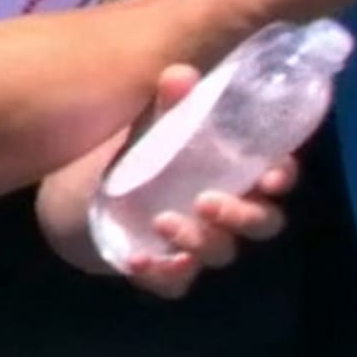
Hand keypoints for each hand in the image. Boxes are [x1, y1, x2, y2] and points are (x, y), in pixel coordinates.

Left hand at [104, 62, 297, 299]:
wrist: (76, 197)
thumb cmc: (132, 155)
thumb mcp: (148, 126)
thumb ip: (167, 105)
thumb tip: (180, 74)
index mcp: (232, 171)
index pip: (275, 176)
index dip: (281, 177)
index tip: (271, 176)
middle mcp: (225, 210)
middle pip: (263, 223)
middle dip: (244, 217)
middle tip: (208, 202)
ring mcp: (198, 243)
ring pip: (221, 253)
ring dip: (199, 241)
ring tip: (163, 221)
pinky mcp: (165, 269)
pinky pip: (176, 282)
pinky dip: (162, 274)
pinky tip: (139, 260)